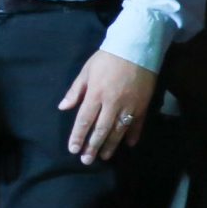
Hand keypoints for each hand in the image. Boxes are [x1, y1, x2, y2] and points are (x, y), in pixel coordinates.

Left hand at [60, 50, 157, 165]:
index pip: (84, 120)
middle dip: (93, 146)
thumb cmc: (108, 58)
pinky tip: (129, 144)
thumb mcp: (86, 70)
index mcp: (95, 94)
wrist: (137, 47)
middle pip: (101, 129)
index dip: (78, 136)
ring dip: (111, 144)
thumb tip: (63, 107)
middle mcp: (112, 103)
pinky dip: (134, 134)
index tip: (73, 149)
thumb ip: (75, 90)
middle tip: (87, 160)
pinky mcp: (143, 104)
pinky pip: (138, 123)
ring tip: (104, 156)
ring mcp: (129, 105)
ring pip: (119, 130)